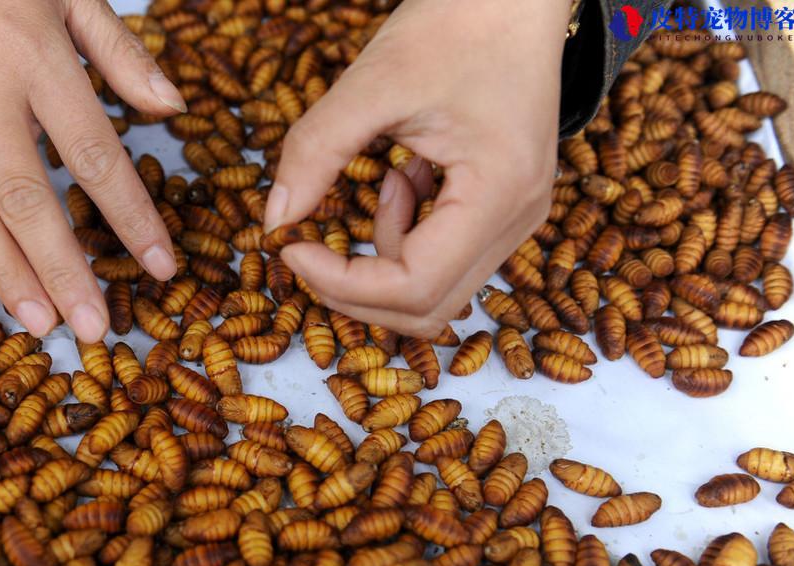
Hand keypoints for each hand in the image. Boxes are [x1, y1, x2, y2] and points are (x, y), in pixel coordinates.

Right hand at [0, 0, 184, 340]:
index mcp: (37, 62)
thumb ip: (120, 53)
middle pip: (27, 199)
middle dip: (63, 268)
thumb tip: (174, 109)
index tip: (160, 266)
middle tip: (92, 326)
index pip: (93, 154)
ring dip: (4, 272)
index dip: (129, 215)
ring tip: (38, 323)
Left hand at [262, 0, 564, 337]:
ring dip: (383, 261)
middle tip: (307, 247)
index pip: (413, 286)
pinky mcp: (504, 209)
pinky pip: (446, 259)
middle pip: (427, 309)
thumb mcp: (372, 82)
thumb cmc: (457, 22)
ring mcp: (518, 219)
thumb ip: (316, 151)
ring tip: (382, 181)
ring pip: (435, 293)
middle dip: (354, 291)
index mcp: (498, 192)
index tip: (291, 248)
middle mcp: (519, 219)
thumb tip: (273, 219)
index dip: (341, 283)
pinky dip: (405, 239)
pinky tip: (402, 180)